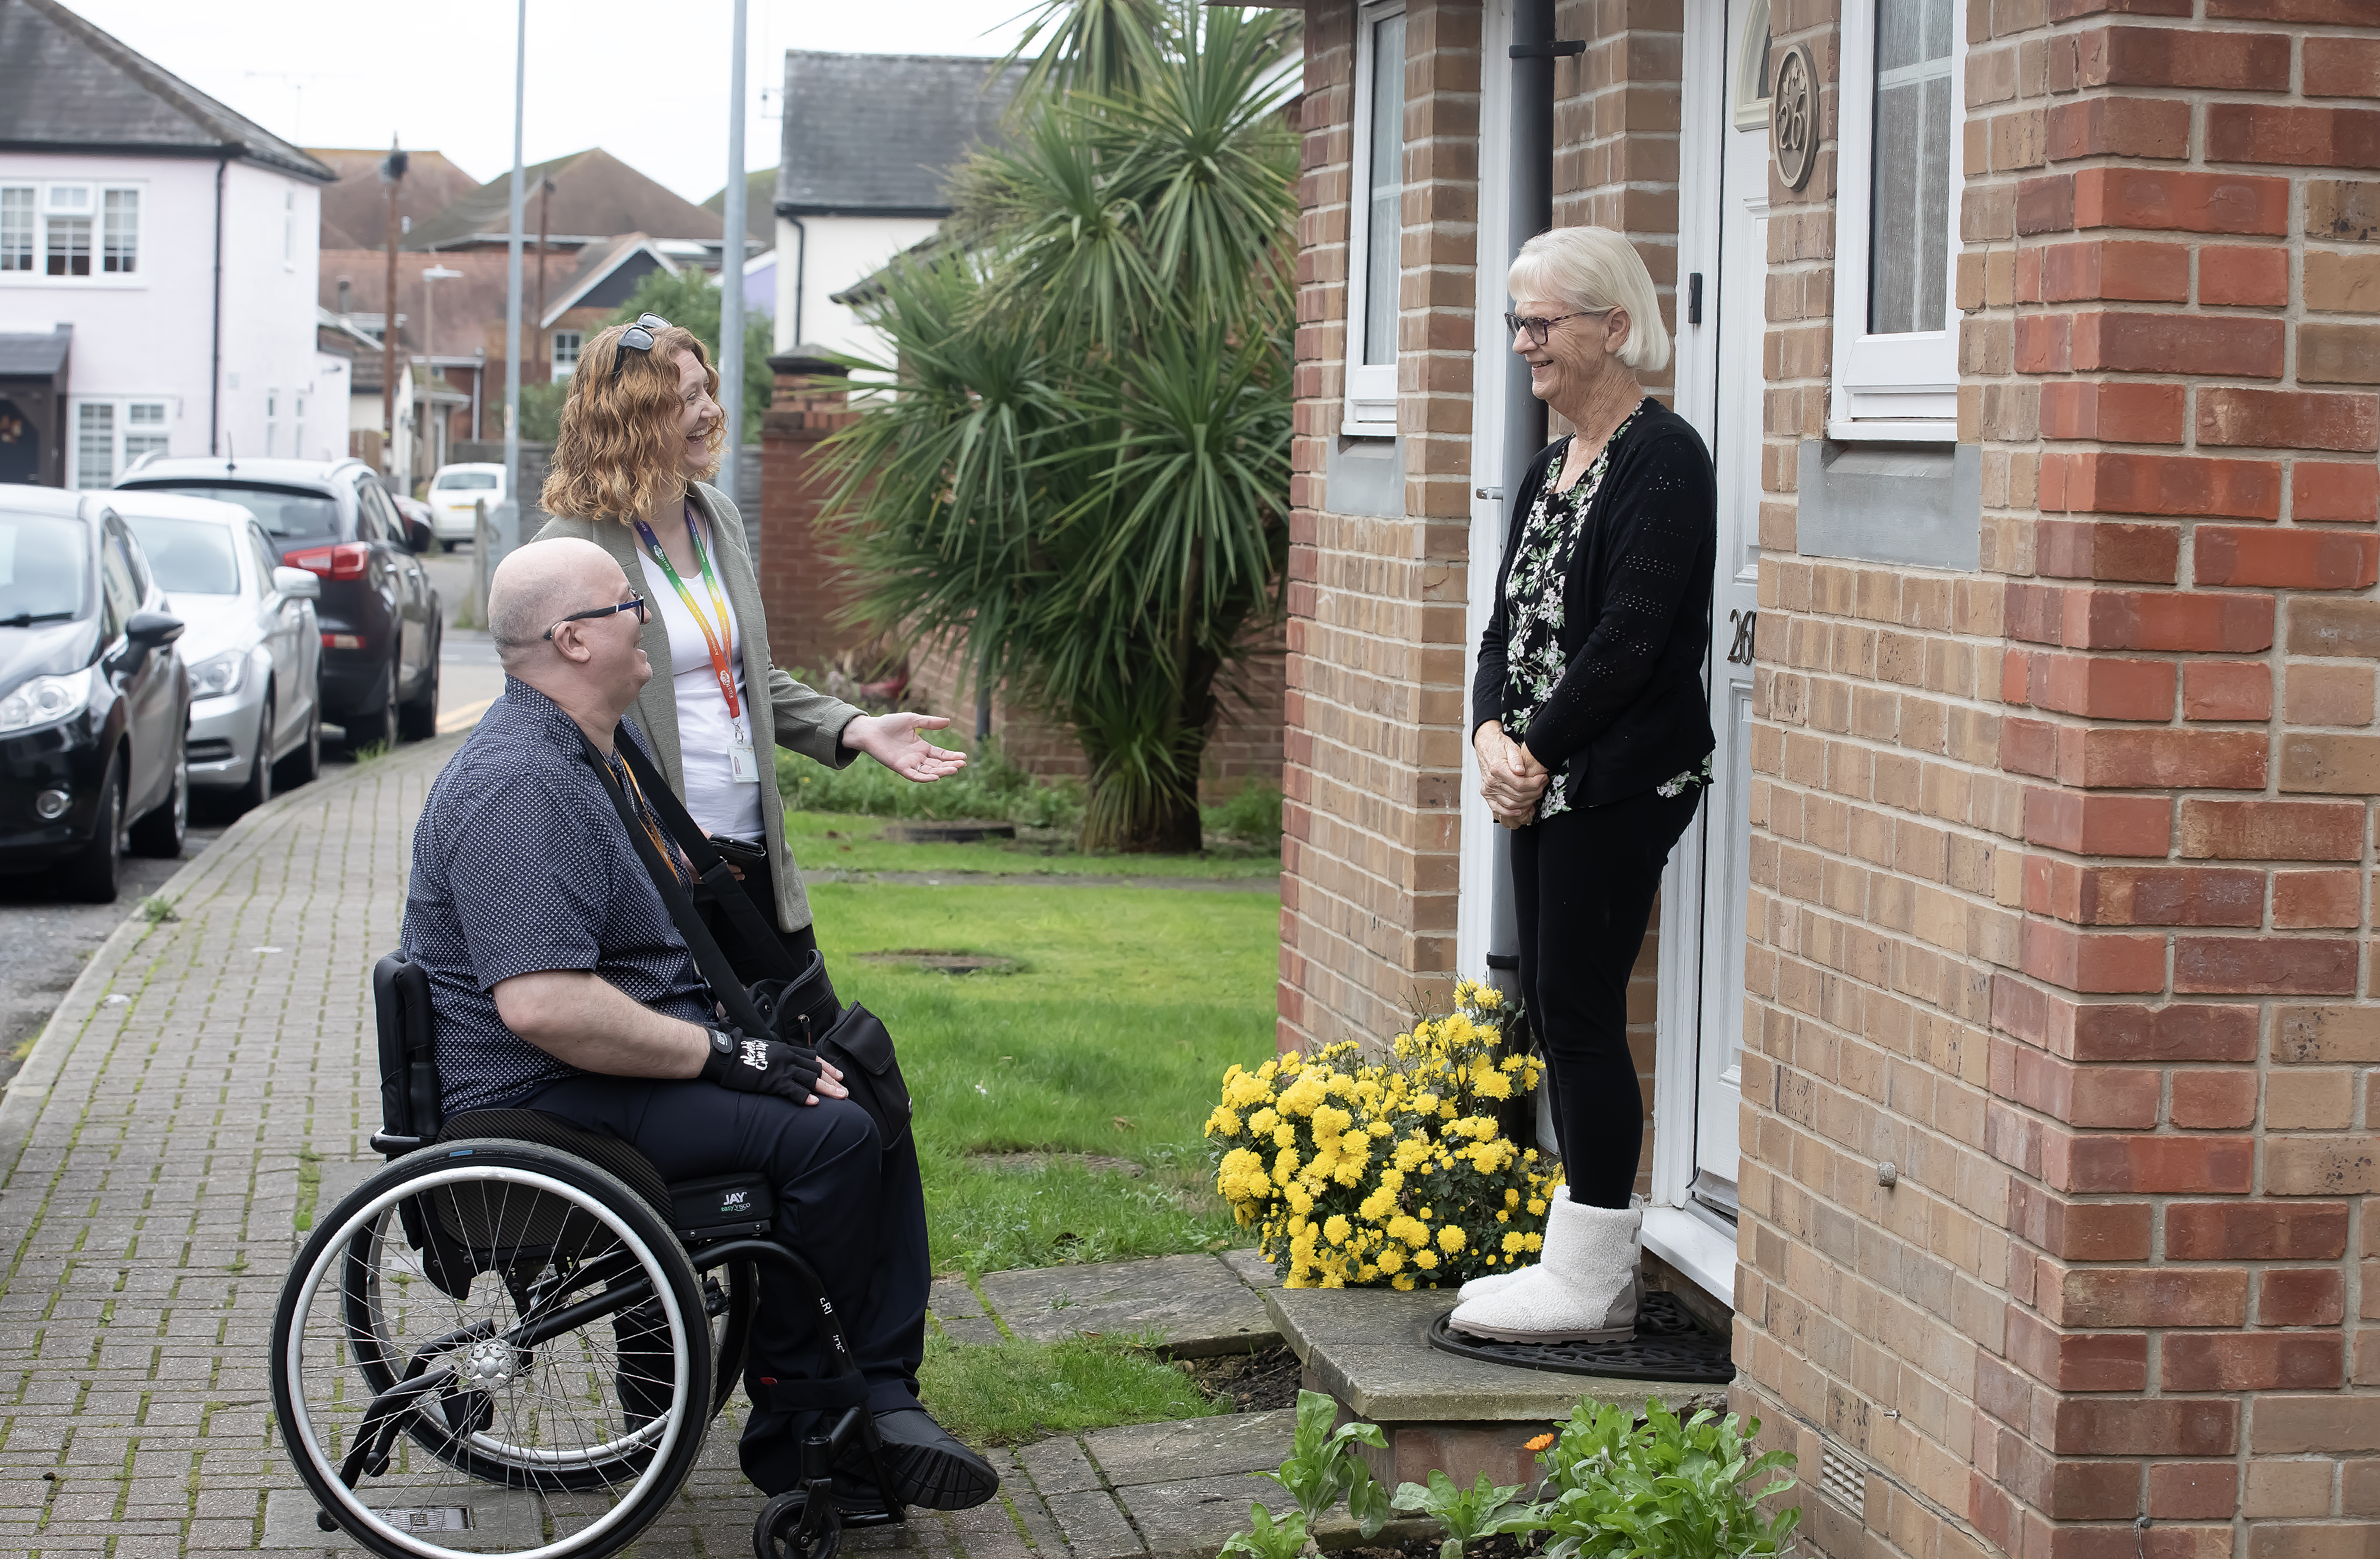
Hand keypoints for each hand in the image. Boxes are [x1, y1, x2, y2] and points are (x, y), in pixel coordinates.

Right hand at [698, 1025, 847, 1105]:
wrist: (726, 1055)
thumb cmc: (742, 1053)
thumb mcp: (766, 1050)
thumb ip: (779, 1057)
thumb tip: (785, 1064)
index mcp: (786, 1049)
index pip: (813, 1057)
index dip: (828, 1067)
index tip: (839, 1075)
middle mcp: (788, 1057)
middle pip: (817, 1069)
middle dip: (833, 1080)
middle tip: (844, 1091)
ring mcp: (782, 1069)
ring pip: (811, 1079)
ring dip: (828, 1089)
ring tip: (840, 1097)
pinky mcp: (773, 1082)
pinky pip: (794, 1090)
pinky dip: (805, 1097)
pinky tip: (815, 1103)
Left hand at [842, 713, 968, 781]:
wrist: (870, 730)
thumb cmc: (889, 724)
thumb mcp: (912, 720)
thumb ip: (929, 722)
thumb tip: (948, 721)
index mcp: (922, 747)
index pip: (941, 755)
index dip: (952, 756)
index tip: (963, 757)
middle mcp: (917, 758)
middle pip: (937, 765)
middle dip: (950, 765)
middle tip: (962, 764)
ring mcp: (909, 764)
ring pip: (929, 771)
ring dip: (941, 772)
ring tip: (954, 769)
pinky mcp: (899, 767)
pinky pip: (914, 776)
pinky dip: (925, 778)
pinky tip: (936, 777)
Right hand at [1474, 722, 1549, 827]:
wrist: (1486, 747)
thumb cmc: (1498, 746)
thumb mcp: (1510, 746)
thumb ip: (1516, 758)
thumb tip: (1520, 770)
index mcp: (1497, 769)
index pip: (1520, 784)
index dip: (1535, 784)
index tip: (1542, 779)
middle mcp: (1491, 781)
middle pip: (1518, 795)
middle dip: (1534, 792)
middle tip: (1542, 785)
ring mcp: (1488, 790)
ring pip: (1511, 804)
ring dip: (1527, 802)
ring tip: (1535, 793)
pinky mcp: (1487, 794)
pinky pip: (1498, 808)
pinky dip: (1510, 812)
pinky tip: (1520, 810)